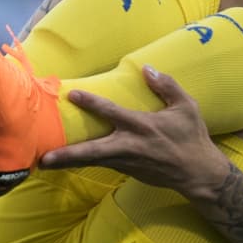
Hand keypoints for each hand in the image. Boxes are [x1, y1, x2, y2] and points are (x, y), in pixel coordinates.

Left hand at [40, 66, 231, 199]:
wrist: (198, 173)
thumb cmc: (192, 137)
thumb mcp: (187, 107)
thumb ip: (166, 86)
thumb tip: (147, 69)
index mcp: (142, 126)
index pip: (111, 112)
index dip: (91, 103)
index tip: (71, 95)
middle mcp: (129, 146)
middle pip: (92, 152)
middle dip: (67, 156)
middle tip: (43, 159)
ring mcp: (126, 162)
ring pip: (92, 162)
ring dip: (69, 162)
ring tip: (43, 162)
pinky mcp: (127, 171)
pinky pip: (100, 164)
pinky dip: (83, 162)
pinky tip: (67, 161)